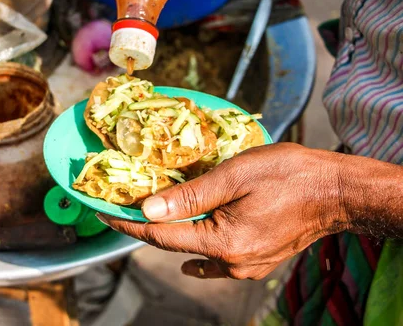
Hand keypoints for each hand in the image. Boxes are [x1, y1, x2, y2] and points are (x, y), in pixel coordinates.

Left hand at [97, 143, 349, 279]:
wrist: (338, 192)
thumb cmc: (290, 176)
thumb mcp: (235, 176)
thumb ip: (190, 195)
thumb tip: (148, 209)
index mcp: (223, 241)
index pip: (161, 234)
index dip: (129, 224)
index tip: (104, 214)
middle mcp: (232, 262)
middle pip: (175, 244)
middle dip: (147, 227)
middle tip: (123, 209)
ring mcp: (246, 265)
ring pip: (194, 252)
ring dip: (171, 235)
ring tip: (152, 218)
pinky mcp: (258, 261)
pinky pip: (215, 260)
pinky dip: (196, 248)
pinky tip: (189, 249)